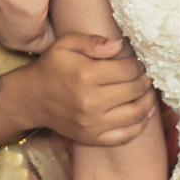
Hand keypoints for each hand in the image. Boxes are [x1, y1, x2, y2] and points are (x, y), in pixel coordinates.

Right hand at [19, 33, 156, 145]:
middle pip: (135, 91)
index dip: (138, 66)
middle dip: (145, 81)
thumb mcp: (66, 44)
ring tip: (148, 93)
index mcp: (87, 75)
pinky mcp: (92, 138)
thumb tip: (119, 45)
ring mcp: (92, 124)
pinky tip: (143, 114)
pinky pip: (125, 136)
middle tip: (145, 77)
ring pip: (136, 114)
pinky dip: (140, 126)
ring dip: (148, 102)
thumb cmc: (51, 68)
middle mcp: (91, 102)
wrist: (32, 98)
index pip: (129, 70)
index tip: (137, 64)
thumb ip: (93, 41)